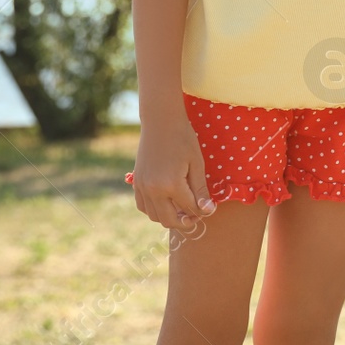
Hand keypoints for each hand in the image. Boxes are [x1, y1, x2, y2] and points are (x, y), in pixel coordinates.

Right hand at [130, 108, 215, 233]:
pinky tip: (166, 203)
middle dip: (185, 222)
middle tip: (196, 216)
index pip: (189, 209)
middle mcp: (153, 190)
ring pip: (154, 216)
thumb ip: (200, 190)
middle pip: (169, 220)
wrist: (160, 122)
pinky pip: (143, 206)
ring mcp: (142, 187)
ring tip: (182, 209)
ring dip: (169, 218)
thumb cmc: (183, 139)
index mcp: (171, 184)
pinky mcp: (136, 183)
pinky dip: (154, 210)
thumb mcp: (196, 164)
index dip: (202, 211)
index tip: (209, 209)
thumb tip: (208, 210)